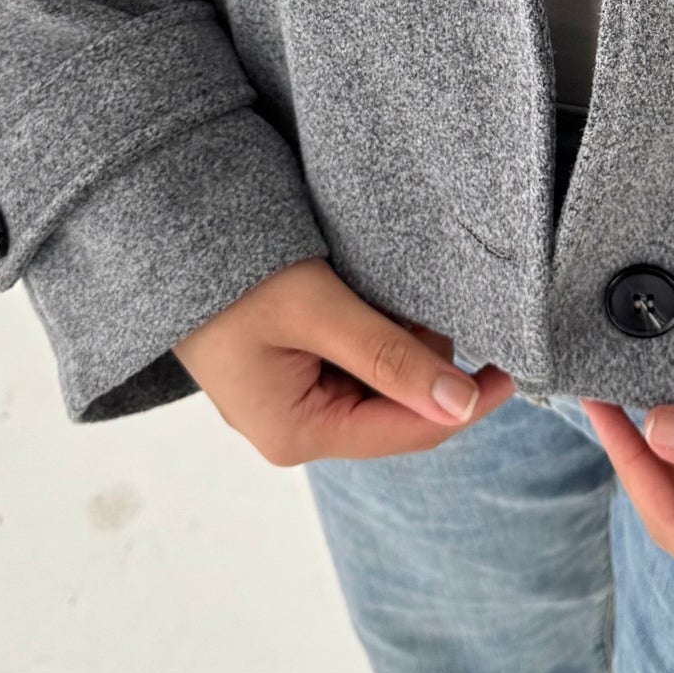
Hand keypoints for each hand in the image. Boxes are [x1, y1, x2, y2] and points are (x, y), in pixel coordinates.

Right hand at [172, 256, 514, 464]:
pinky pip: (356, 364)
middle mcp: (294, 430)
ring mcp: (290, 402)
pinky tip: (373, 295)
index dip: (468, 402)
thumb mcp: (317, 309)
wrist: (159, 239)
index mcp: (296, 433)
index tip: (514, 367)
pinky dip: (378, 332)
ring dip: (402, 341)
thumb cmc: (229, 276)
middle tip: (434, 299)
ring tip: (391, 289)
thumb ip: (390, 356)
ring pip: (381, 384)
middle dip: (427, 360)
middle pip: (398, 410)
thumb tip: (462, 403)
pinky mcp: (289, 372)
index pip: (409, 432)